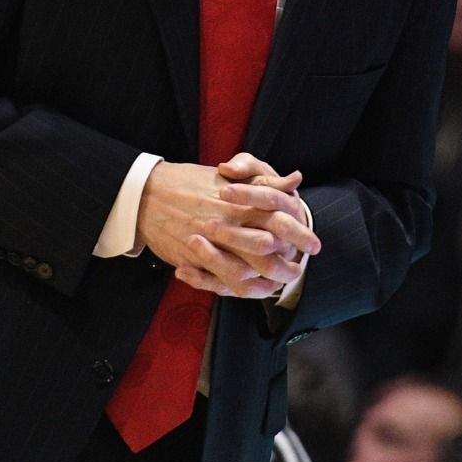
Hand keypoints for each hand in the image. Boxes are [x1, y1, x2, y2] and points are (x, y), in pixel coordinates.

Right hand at [136, 159, 314, 298]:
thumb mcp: (233, 173)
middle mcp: (227, 222)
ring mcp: (209, 242)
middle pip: (267, 250)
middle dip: (287, 265)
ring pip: (246, 270)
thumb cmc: (192, 180)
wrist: (148, 193)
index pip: (279, 219)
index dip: (300, 234)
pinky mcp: (194, 258)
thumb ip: (266, 179)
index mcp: (240, 200)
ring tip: (279, 284)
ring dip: (266, 281)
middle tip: (298, 271)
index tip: (313, 245)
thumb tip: (296, 180)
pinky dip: (239, 288)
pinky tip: (252, 289)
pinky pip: (221, 280)